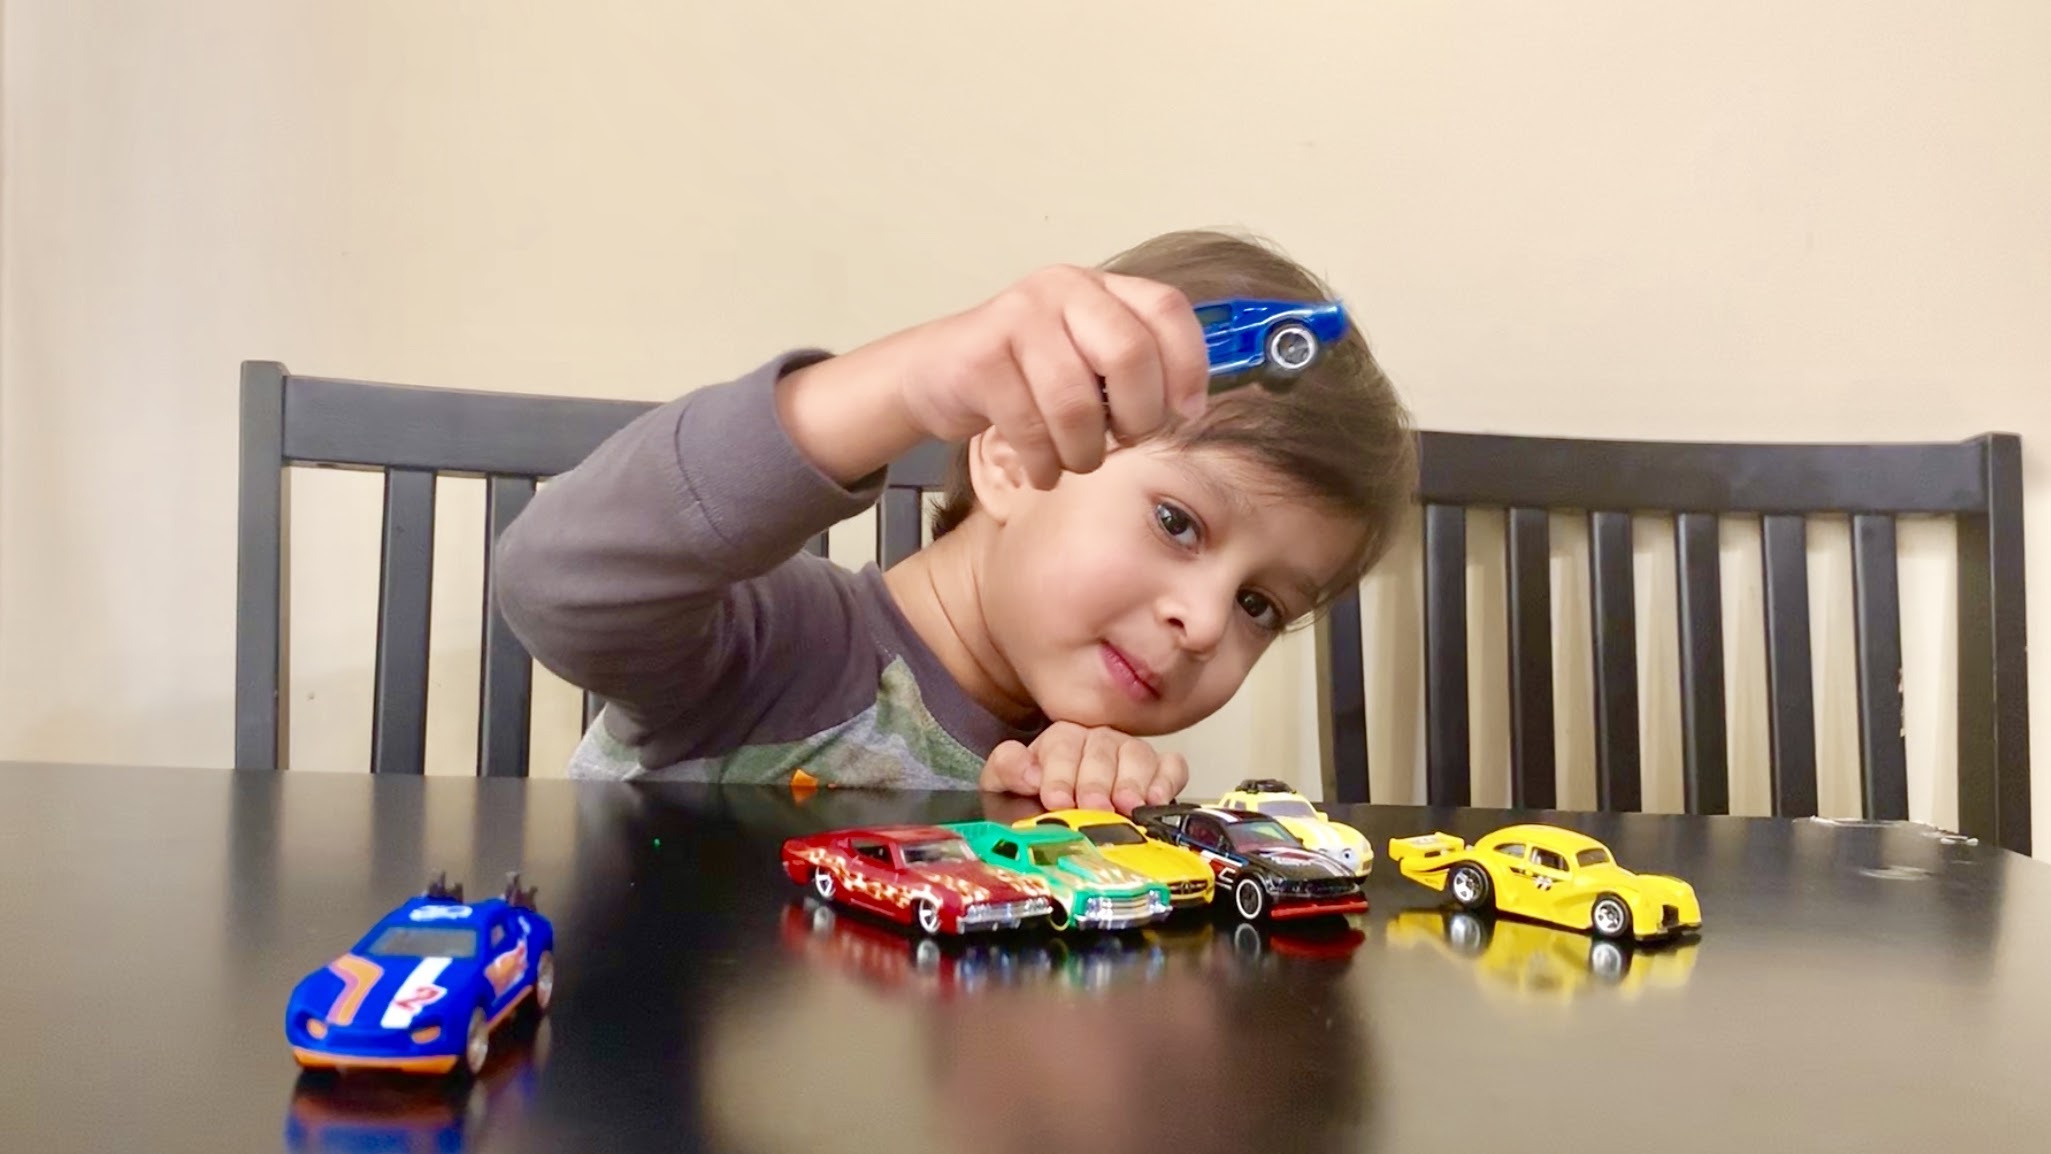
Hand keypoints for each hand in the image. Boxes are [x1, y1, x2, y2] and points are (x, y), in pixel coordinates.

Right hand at [775, 265, 1209, 489]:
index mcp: (1101, 287)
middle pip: (1130, 355)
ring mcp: (1018, 318)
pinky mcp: (980, 358)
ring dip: (1084, 453)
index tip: (1184, 414)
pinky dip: (1044, 464)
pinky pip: (1029, 428)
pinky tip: (1042, 469)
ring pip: (1076, 404)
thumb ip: (1135, 370)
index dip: (1187, 368)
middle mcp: (1063, 290)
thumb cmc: (1026, 375)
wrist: (937, 373)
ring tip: (1076, 461)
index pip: (1168, 311)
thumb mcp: (1086, 360)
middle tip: (1123, 441)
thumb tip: (1188, 411)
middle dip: (1137, 417)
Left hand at [979, 722, 1189, 814]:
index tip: (1055, 801)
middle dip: (1095, 780)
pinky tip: (1155, 801)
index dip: (1059, 773)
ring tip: (1126, 807)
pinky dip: (1167, 780)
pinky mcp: (1161, 774)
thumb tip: (1029, 771)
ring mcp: (1132, 756)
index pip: (1063, 744)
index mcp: (1061, 739)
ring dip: (1131, 782)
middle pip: (1102, 748)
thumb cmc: (1033, 807)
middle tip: (1093, 806)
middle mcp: (1099, 741)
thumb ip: (1007, 771)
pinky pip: (1172, 767)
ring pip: (1137, 754)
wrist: (1059, 828)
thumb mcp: (1005, 790)